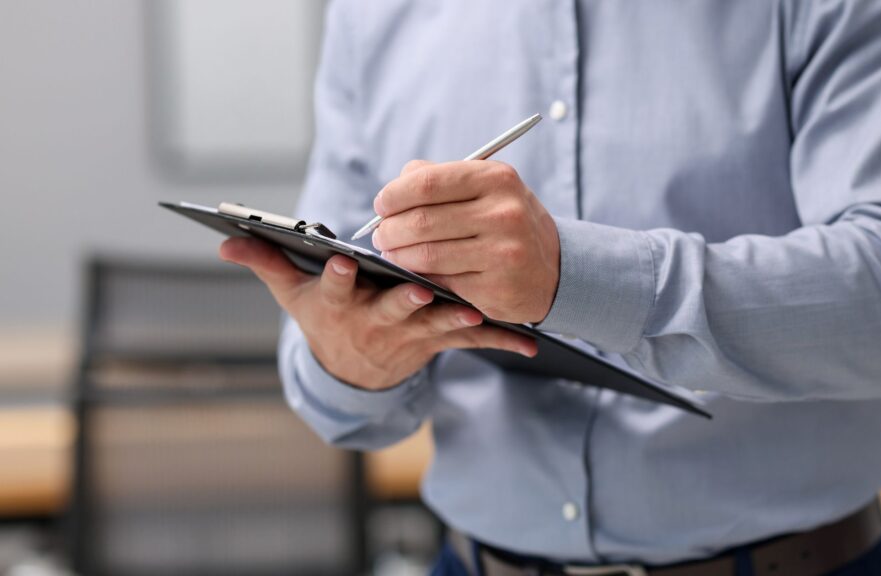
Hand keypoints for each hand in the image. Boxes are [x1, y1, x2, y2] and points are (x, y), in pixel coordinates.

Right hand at [220, 237, 536, 389]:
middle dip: (403, 300)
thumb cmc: (325, 319)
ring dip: (454, 318)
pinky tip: (530, 344)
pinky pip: (470, 341)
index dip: (334, 275)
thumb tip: (224, 240)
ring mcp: (409, 334)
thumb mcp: (292, 294)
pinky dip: (500, 340)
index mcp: (338, 303)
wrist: (356, 371)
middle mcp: (374, 321)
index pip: (331, 286)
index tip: (338, 258)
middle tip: (418, 289)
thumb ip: (265, 261)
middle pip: (389, 309)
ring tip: (476, 311)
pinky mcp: (437, 341)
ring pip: (433, 325)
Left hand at [372, 160, 560, 323]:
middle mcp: (504, 213)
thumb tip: (394, 189)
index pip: (426, 184)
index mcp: (496, 178)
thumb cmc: (506, 222)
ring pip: (426, 255)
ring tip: (393, 253)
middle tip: (381, 235)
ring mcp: (502, 252)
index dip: (393, 196)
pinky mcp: (496, 287)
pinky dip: (421, 278)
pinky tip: (418, 273)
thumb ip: (439, 179)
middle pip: (420, 221)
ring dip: (398, 256)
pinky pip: (441, 281)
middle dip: (389, 230)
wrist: (553, 270)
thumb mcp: (486, 189)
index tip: (382, 205)